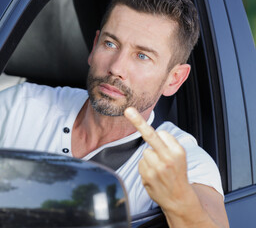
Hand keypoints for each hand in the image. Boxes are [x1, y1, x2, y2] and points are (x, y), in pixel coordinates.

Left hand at [124, 107, 228, 226]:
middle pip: (150, 135)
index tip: (153, 128)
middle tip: (128, 110)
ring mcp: (156, 167)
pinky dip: (146, 168)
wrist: (179, 199)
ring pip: (145, 152)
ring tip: (159, 169)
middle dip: (138, 122)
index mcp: (178, 151)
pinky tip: (154, 175)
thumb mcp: (180, 157)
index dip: (161, 138)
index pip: (162, 133)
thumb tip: (150, 132)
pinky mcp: (147, 176)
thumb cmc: (177, 174)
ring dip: (149, 158)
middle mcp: (168, 158)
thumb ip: (167, 144)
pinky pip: (141, 163)